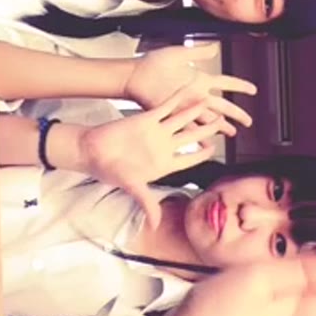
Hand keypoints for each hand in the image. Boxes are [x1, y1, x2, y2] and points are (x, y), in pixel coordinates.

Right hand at [78, 89, 224, 227]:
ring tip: (210, 102)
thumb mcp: (132, 187)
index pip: (190, 159)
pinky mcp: (147, 119)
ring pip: (181, 120)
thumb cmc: (110, 171)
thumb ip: (146, 202)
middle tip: (223, 122)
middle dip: (207, 130)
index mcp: (164, 164)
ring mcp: (156, 132)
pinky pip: (165, 107)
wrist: (92, 151)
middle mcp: (163, 147)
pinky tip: (187, 90)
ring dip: (195, 111)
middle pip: (191, 138)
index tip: (214, 149)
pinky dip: (176, 99)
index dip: (203, 154)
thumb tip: (154, 225)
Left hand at [124, 43, 256, 128]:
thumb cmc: (152, 63)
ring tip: (232, 133)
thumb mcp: (179, 53)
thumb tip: (215, 46)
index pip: (225, 82)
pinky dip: (199, 133)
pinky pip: (190, 124)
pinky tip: (208, 141)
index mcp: (198, 78)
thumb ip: (198, 51)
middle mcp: (195, 93)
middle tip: (248, 121)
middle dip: (236, 113)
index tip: (252, 90)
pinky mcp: (175, 113)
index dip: (239, 86)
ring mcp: (186, 104)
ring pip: (209, 117)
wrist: (135, 75)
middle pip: (222, 104)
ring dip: (221, 125)